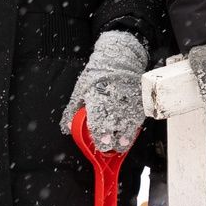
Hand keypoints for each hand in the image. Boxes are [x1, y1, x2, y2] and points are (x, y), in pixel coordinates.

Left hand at [61, 29, 149, 152]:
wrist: (119, 59)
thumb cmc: (98, 74)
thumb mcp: (81, 89)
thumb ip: (73, 109)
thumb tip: (67, 126)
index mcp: (98, 100)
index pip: (99, 124)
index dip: (100, 137)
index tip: (101, 143)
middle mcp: (114, 103)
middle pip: (114, 128)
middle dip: (112, 140)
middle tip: (109, 146)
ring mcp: (128, 103)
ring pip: (129, 126)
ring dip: (125, 138)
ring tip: (121, 143)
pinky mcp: (138, 102)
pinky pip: (138, 119)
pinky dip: (134, 128)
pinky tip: (130, 133)